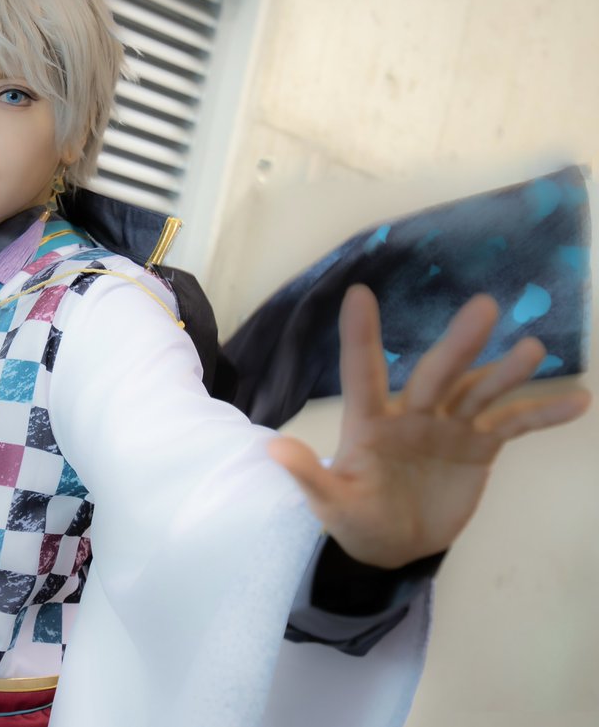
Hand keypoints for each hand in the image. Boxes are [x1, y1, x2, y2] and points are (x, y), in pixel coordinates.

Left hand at [270, 285, 590, 568]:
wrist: (394, 546)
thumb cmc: (354, 518)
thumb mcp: (330, 503)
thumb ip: (308, 476)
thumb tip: (271, 449)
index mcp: (370, 422)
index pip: (363, 373)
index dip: (361, 337)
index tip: (358, 294)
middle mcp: (412, 415)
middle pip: (437, 375)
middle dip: (459, 344)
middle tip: (483, 307)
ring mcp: (449, 428)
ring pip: (479, 392)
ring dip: (506, 373)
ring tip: (533, 349)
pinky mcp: (479, 448)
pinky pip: (514, 426)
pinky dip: (543, 414)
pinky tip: (578, 401)